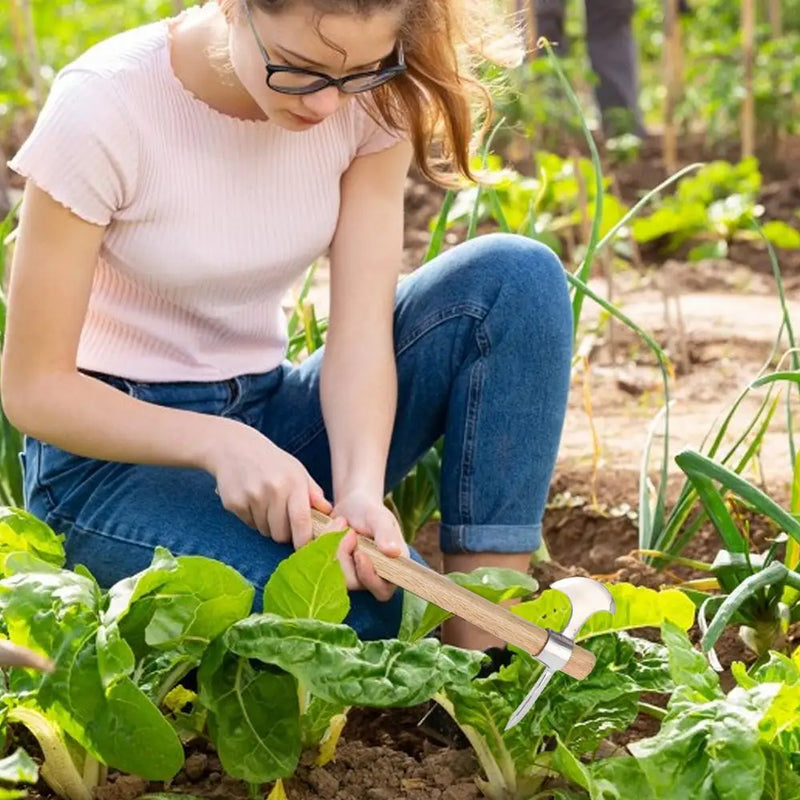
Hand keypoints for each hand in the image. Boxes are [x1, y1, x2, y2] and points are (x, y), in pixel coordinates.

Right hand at [203, 417, 331, 546]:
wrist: (234, 448)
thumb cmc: (272, 462)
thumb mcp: (297, 471)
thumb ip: (313, 493)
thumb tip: (329, 513)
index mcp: (293, 482)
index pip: (301, 521)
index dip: (304, 541)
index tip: (306, 548)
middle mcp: (272, 490)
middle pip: (281, 534)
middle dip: (284, 533)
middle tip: (283, 520)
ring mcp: (251, 497)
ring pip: (265, 531)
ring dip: (268, 525)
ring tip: (266, 504)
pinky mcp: (234, 503)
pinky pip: (249, 524)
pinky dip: (253, 518)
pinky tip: (252, 499)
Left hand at [326, 491, 408, 601]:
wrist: (351, 504)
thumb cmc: (370, 510)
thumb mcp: (379, 518)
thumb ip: (386, 534)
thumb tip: (394, 552)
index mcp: (392, 568)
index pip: (382, 590)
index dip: (369, 577)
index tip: (359, 554)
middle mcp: (372, 577)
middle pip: (355, 583)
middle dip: (345, 557)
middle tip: (348, 532)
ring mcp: (352, 576)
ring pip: (334, 576)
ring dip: (333, 548)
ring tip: (341, 523)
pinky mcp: (334, 571)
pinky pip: (320, 568)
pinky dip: (322, 546)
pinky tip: (330, 528)